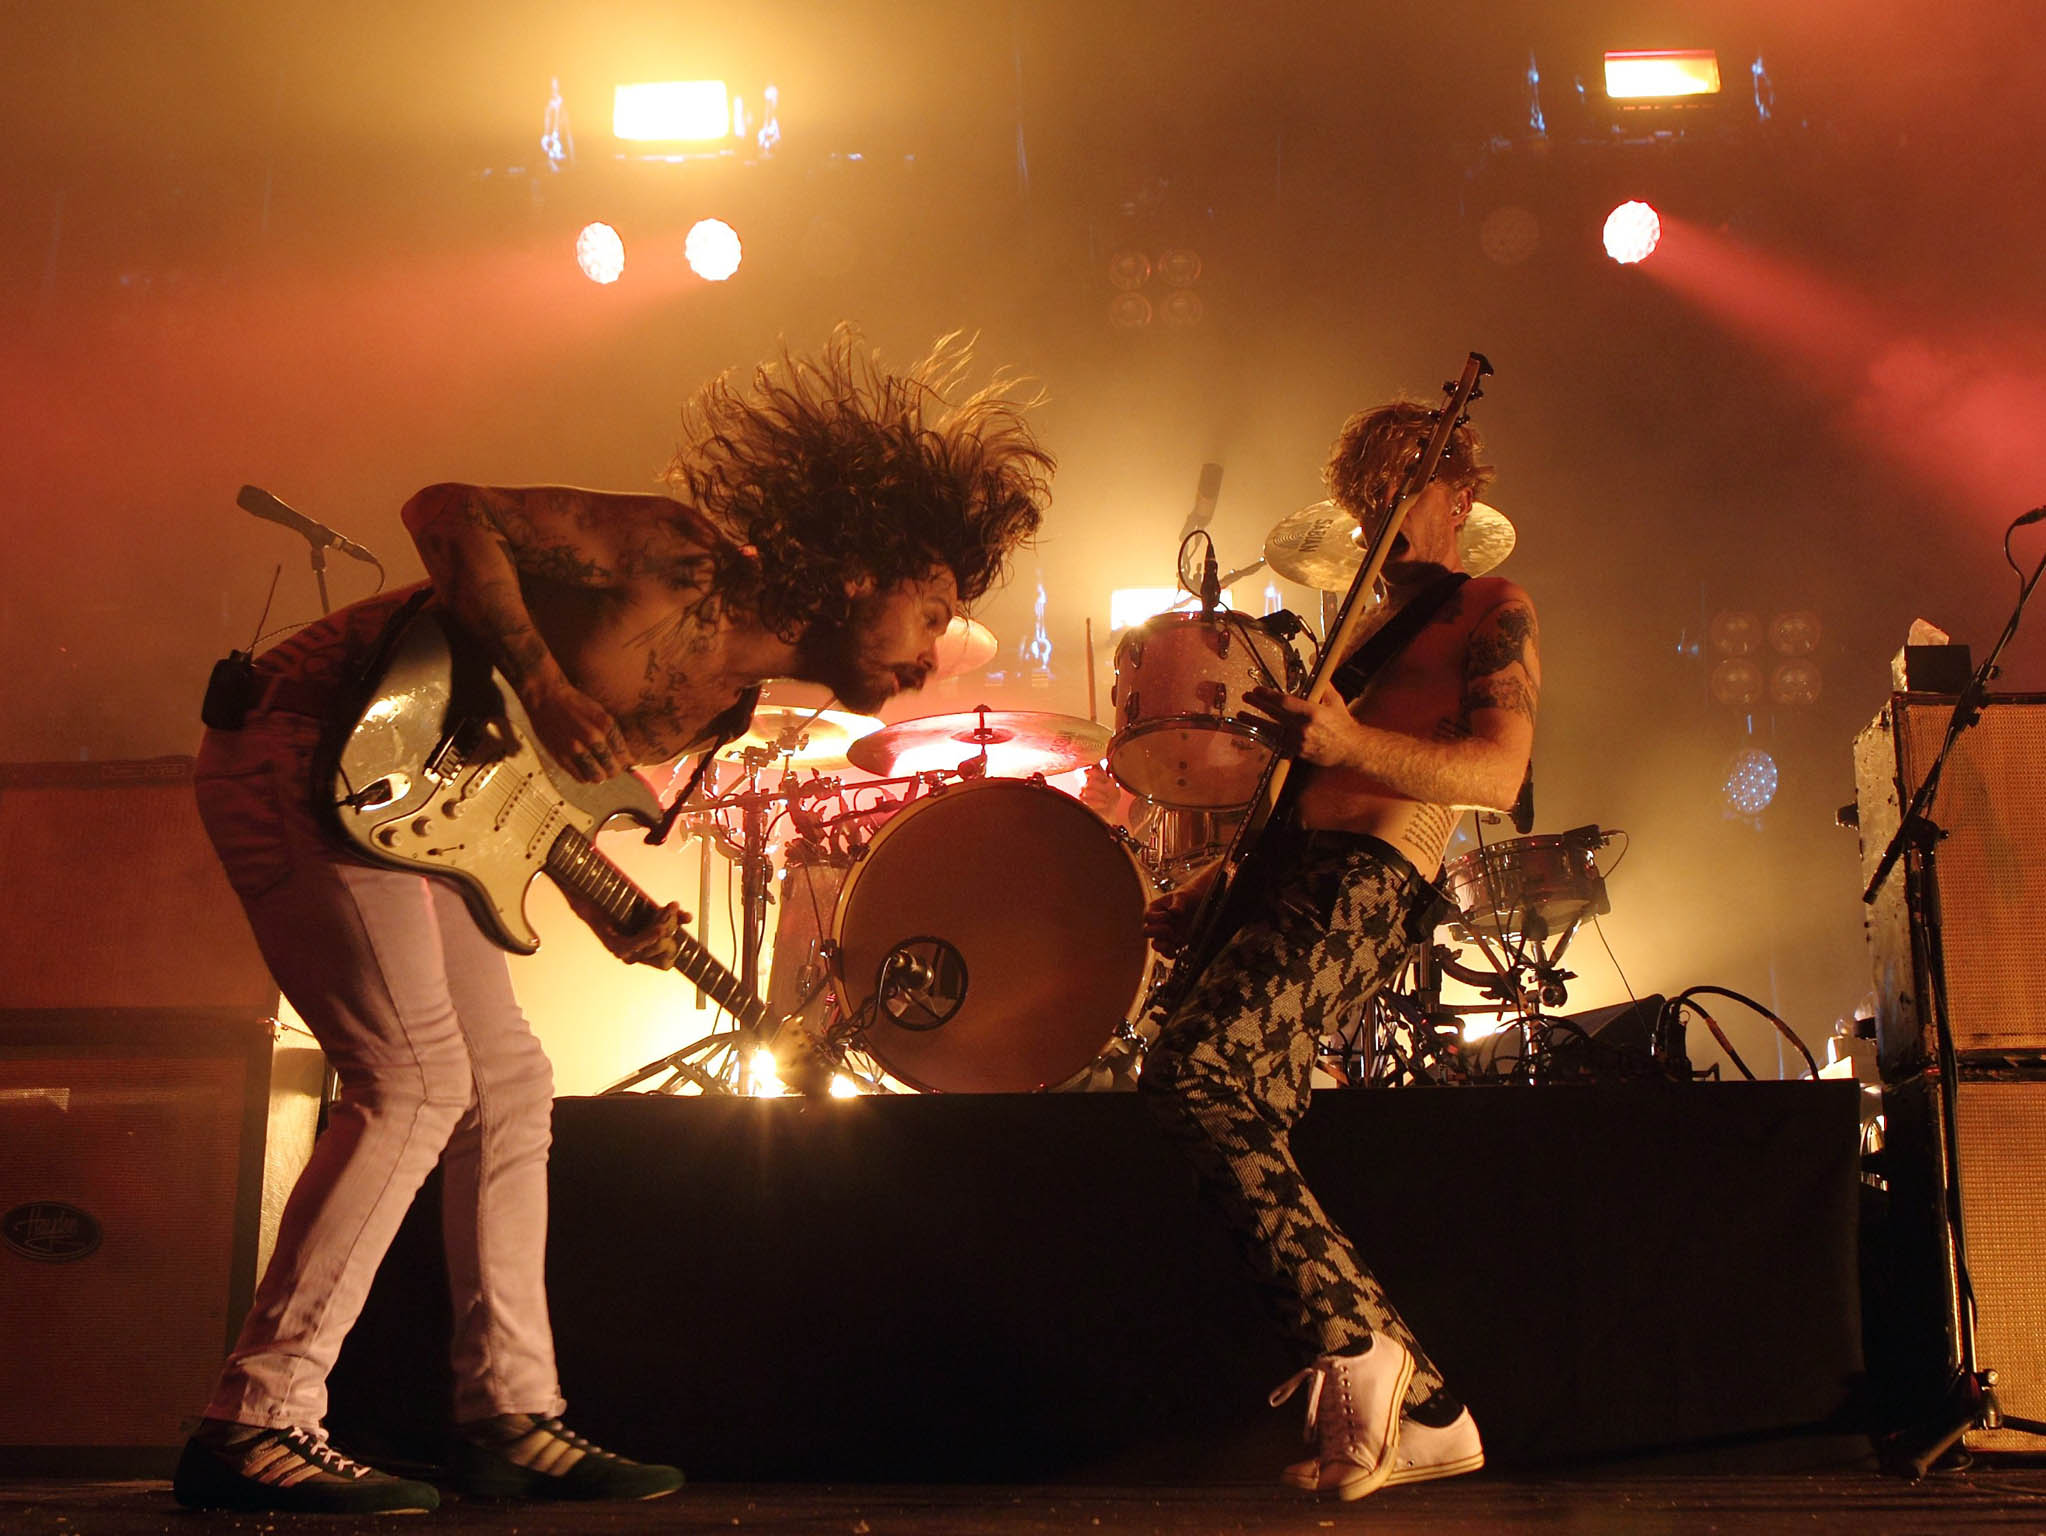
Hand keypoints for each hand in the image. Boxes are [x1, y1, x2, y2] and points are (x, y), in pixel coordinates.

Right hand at [522, 678, 629, 782]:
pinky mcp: (561, 756)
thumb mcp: (601, 713)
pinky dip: (586, 776)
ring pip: (598, 777)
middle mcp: (592, 738)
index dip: (627, 762)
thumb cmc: (576, 704)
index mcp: (605, 725)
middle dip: (615, 770)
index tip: (625, 762)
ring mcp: (575, 749)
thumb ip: (613, 734)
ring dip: (601, 775)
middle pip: (613, 769)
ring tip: (598, 769)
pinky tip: (585, 768)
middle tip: (612, 767)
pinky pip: (580, 777)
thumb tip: (626, 756)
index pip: (624, 755)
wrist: (546, 698)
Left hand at [603, 901, 691, 967]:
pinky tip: (660, 929)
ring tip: (668, 909)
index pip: (667, 963)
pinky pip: (637, 945)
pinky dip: (649, 937)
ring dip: (664, 926)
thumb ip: (669, 917)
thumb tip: (688, 918)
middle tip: (671, 908)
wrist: (594, 898)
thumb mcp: (650, 912)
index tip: (681, 923)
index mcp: (644, 954)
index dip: (676, 946)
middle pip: (665, 952)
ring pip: (654, 946)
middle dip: (672, 929)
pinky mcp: (615, 946)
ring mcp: (624, 954)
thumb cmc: (621, 906)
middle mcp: (634, 958)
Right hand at [1143, 865, 1217, 954]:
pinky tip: (1177, 951)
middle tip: (1170, 930)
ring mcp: (1165, 934)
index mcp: (1155, 909)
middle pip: (1146, 932)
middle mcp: (1157, 923)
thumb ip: (1178, 903)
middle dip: (1158, 932)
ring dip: (1162, 947)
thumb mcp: (1184, 895)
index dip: (1157, 918)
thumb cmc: (1189, 896)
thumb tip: (1174, 912)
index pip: (1148, 917)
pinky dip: (1170, 954)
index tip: (1169, 915)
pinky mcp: (1174, 942)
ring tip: (1172, 945)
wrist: (1200, 902)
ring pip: (1155, 945)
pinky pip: (1167, 953)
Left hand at [1244, 684, 1361, 768]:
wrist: (1351, 748)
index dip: (1268, 696)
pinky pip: (1278, 742)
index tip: (1257, 690)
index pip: (1284, 702)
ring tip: (1242, 715)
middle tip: (1246, 697)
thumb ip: (1322, 686)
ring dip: (1255, 721)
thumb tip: (1315, 668)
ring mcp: (1299, 741)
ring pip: (1272, 730)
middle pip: (1274, 714)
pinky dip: (1266, 735)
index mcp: (1312, 712)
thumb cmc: (1343, 724)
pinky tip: (1257, 730)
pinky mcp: (1298, 752)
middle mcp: (1303, 727)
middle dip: (1258, 705)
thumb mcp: (1335, 700)